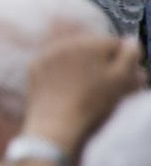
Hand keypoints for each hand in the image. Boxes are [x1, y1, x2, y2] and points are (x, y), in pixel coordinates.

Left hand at [23, 35, 146, 155]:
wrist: (56, 124)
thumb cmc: (93, 103)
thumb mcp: (121, 80)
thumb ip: (130, 56)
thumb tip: (131, 42)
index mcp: (92, 43)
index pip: (115, 44)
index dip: (124, 59)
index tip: (126, 74)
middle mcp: (68, 42)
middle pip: (92, 45)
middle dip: (101, 59)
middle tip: (106, 78)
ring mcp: (48, 53)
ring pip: (72, 52)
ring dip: (81, 62)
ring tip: (86, 82)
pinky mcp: (35, 67)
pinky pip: (53, 62)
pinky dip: (61, 69)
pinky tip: (67, 85)